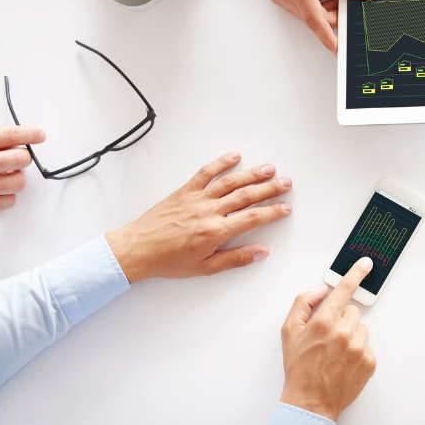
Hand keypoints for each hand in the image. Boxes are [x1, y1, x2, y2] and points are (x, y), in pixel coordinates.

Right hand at [0, 126, 45, 216]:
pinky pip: (9, 200)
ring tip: (2, 175)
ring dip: (14, 177)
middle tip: (14, 158)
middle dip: (21, 157)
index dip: (31, 134)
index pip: (11, 135)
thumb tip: (14, 140)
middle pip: (21, 159)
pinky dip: (7, 195)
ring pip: (19, 181)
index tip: (39, 135)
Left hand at [105, 152, 291, 283]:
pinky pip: (206, 173)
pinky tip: (234, 157)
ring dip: (252, 174)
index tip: (285, 207)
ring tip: (269, 169)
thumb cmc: (168, 260)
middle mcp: (208, 211)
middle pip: (246, 196)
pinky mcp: (185, 191)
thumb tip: (260, 252)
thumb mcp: (205, 267)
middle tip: (286, 183)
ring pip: (230, 182)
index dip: (272, 212)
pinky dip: (221, 163)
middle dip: (269, 188)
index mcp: (215, 231)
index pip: (252, 218)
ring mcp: (197, 198)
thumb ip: (235, 259)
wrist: (138, 249)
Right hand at [279, 258, 376, 420]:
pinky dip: (357, 352)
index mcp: (324, 321)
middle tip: (328, 337)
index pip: (344, 290)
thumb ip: (303, 303)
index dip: (356, 273)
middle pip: (352, 311)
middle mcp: (344, 332)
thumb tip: (320, 290)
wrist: (310, 402)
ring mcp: (359, 348)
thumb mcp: (289, 331)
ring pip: (361, 328)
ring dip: (351, 336)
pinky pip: (367, 347)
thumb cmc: (299, 367)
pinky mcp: (369, 362)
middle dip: (342, 320)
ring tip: (335, 353)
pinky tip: (343, 363)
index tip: (366, 263)